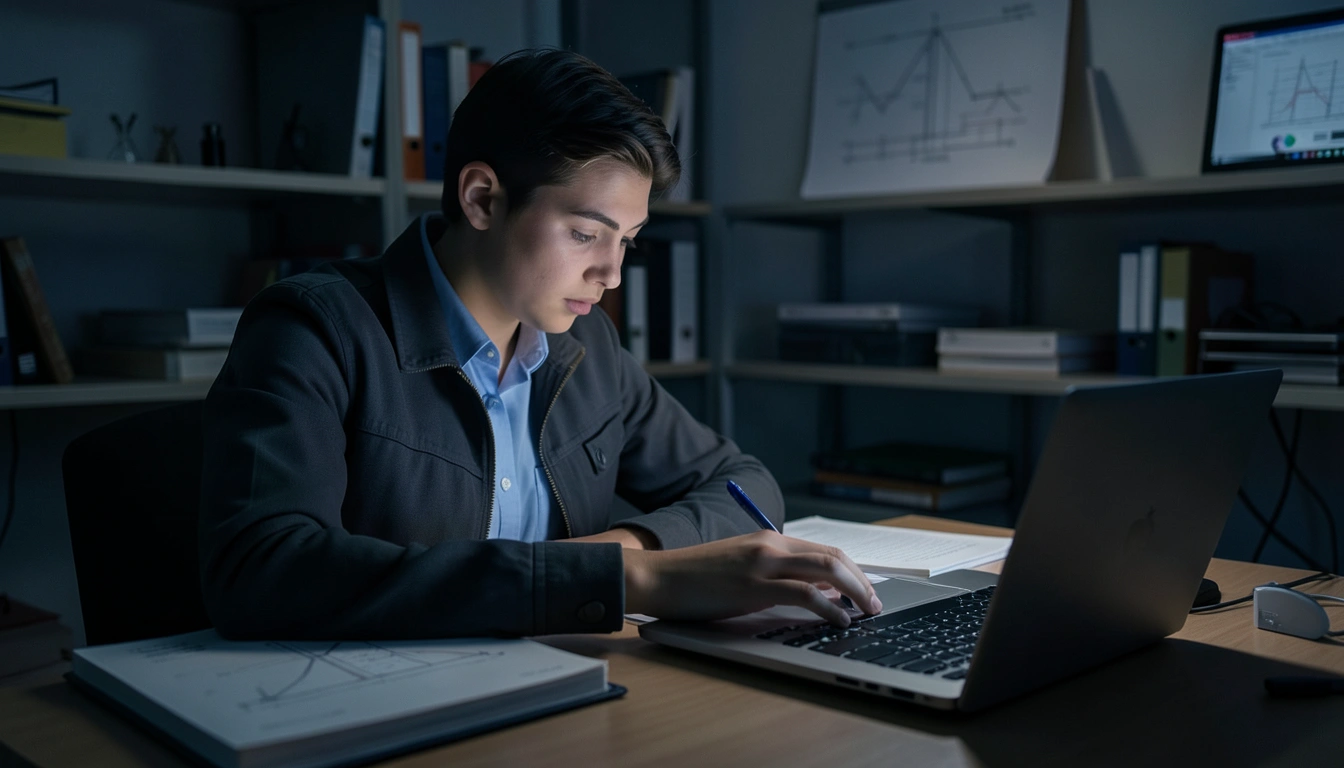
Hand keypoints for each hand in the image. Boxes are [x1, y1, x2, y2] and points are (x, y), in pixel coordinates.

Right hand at [623, 531, 881, 626]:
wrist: (658, 577)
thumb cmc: (694, 579)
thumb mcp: (740, 569)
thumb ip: (774, 575)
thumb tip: (815, 591)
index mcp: (768, 539)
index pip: (824, 550)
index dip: (852, 570)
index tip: (865, 590)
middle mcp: (770, 545)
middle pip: (833, 557)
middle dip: (862, 580)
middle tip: (876, 603)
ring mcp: (763, 563)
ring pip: (827, 570)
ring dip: (855, 592)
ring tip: (868, 612)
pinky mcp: (754, 586)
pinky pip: (805, 594)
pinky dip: (830, 607)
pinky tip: (840, 619)